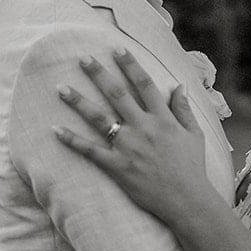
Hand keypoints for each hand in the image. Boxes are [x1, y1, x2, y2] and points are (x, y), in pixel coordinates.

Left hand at [54, 51, 209, 225]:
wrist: (186, 200)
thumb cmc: (192, 168)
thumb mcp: (195, 135)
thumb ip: (184, 109)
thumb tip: (179, 86)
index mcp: (162, 118)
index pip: (143, 84)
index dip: (130, 65)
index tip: (117, 50)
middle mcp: (143, 128)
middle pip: (117, 94)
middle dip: (99, 74)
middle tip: (83, 59)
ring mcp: (128, 147)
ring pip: (99, 118)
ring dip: (78, 102)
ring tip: (61, 88)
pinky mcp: (117, 166)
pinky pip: (90, 150)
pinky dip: (72, 140)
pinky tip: (55, 130)